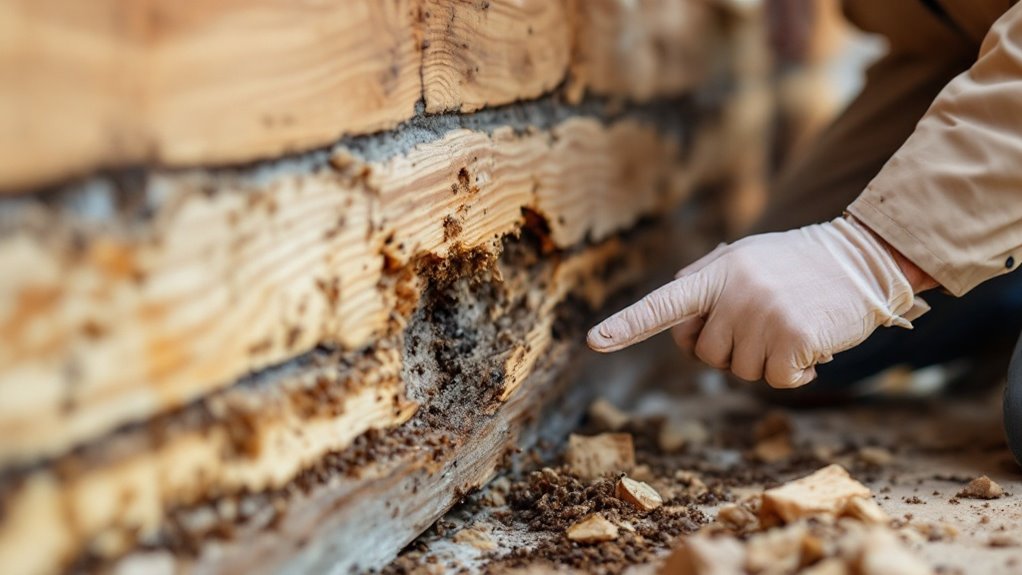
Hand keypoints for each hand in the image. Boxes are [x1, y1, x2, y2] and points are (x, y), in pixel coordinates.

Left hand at [587, 217, 926, 387]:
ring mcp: (763, 316)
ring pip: (741, 371)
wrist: (864, 257)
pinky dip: (795, 372)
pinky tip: (811, 345)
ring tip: (792, 324)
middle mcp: (734, 294)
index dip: (627, 324)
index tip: (594, 341)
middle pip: (707, 355)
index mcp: (716, 273)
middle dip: (733, 349)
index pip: (663, 304)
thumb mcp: (746, 257)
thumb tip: (673, 306)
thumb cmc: (800, 262)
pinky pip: (776, 381)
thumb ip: (705, 278)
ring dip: (766, 360)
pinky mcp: (793, 339)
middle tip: (766, 321)